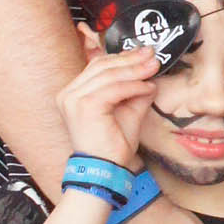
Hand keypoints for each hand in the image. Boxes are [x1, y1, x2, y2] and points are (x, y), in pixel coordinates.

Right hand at [56, 42, 158, 168]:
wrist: (105, 170)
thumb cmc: (112, 145)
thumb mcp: (127, 110)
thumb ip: (135, 90)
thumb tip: (151, 72)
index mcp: (73, 93)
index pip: (98, 66)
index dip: (122, 57)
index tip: (145, 54)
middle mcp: (68, 93)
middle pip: (103, 66)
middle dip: (131, 59)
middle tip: (153, 55)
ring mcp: (73, 98)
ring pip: (109, 75)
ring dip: (135, 70)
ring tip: (154, 68)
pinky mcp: (84, 105)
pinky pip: (114, 89)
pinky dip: (134, 86)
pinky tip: (148, 87)